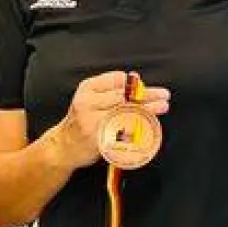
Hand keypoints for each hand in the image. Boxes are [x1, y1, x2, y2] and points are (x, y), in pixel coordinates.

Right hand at [51, 71, 171, 168]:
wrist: (63, 147)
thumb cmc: (81, 121)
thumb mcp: (88, 99)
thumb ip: (109, 92)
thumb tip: (139, 84)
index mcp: (87, 88)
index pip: (117, 80)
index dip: (134, 83)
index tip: (145, 87)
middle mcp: (88, 102)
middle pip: (124, 96)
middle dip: (147, 95)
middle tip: (164, 96)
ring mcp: (93, 121)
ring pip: (126, 112)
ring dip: (148, 109)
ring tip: (163, 107)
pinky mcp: (98, 138)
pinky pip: (123, 131)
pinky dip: (138, 127)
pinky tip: (150, 125)